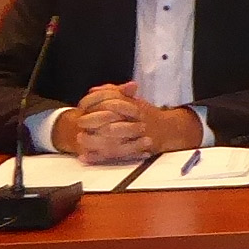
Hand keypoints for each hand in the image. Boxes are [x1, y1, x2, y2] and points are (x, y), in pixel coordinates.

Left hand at [63, 82, 203, 161]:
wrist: (169, 130)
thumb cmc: (147, 115)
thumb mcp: (132, 100)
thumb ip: (113, 92)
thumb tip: (92, 90)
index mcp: (134, 105)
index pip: (112, 101)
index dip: (94, 102)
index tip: (81, 105)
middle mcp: (136, 120)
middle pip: (112, 119)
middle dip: (93, 121)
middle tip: (79, 122)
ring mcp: (137, 136)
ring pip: (113, 140)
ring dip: (95, 141)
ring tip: (81, 139)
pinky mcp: (137, 151)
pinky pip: (114, 156)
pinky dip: (99, 158)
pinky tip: (86, 157)